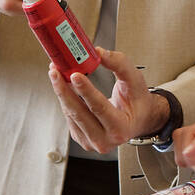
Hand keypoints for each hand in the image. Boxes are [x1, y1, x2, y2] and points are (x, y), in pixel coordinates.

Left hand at [47, 47, 167, 152]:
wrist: (138, 118)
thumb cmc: (137, 101)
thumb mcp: (135, 80)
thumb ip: (120, 64)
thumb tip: (98, 52)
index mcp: (120, 129)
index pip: (99, 108)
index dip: (85, 91)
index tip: (74, 75)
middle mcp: (104, 140)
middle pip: (79, 113)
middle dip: (64, 90)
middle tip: (56, 72)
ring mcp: (91, 142)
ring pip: (71, 114)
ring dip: (62, 92)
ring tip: (57, 74)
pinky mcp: (81, 138)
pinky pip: (69, 117)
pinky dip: (66, 99)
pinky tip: (64, 86)